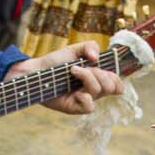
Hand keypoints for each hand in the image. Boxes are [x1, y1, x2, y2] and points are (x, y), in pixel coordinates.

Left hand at [9, 41, 124, 116]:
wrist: (37, 71)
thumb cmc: (55, 62)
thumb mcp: (74, 49)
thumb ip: (90, 46)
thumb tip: (97, 58)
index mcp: (96, 79)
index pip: (116, 84)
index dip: (115, 78)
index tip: (101, 67)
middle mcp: (92, 91)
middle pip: (111, 87)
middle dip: (100, 73)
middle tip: (83, 68)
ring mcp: (84, 100)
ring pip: (98, 91)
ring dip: (87, 77)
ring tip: (73, 71)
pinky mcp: (74, 108)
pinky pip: (90, 107)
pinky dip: (85, 97)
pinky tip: (76, 93)